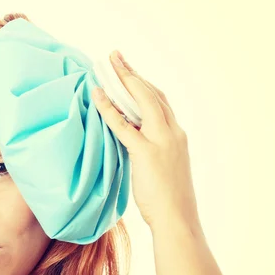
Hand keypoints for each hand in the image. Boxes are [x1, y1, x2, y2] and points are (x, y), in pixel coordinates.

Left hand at [92, 51, 199, 229]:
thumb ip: (150, 149)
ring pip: (141, 100)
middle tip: (115, 56)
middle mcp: (172, 131)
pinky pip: (123, 125)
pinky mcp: (146, 152)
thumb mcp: (162, 167)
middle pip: (151, 92)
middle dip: (132, 72)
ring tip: (106, 66)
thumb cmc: (168, 199)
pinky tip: (97, 95)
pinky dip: (109, 108)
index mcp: (177, 134)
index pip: (159, 100)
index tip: (129, 69)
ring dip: (121, 80)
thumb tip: (130, 142)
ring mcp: (161, 140)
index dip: (143, 82)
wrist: (177, 218)